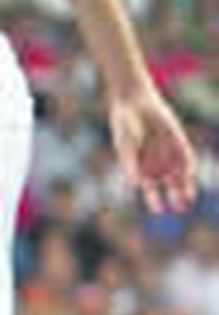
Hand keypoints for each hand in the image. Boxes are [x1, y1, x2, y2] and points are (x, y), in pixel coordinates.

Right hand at [108, 89, 196, 213]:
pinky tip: (190, 173)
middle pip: (170, 187)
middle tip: (182, 209)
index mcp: (141, 169)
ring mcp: (170, 155)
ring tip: (189, 197)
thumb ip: (129, 163)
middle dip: (176, 198)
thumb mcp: (125, 145)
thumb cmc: (125, 126)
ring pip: (182, 176)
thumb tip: (134, 184)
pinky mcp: (180, 144)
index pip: (151, 191)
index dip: (155, 202)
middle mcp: (157, 165)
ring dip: (187, 187)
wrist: (136, 103)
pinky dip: (189, 167)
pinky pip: (187, 159)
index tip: (159, 210)